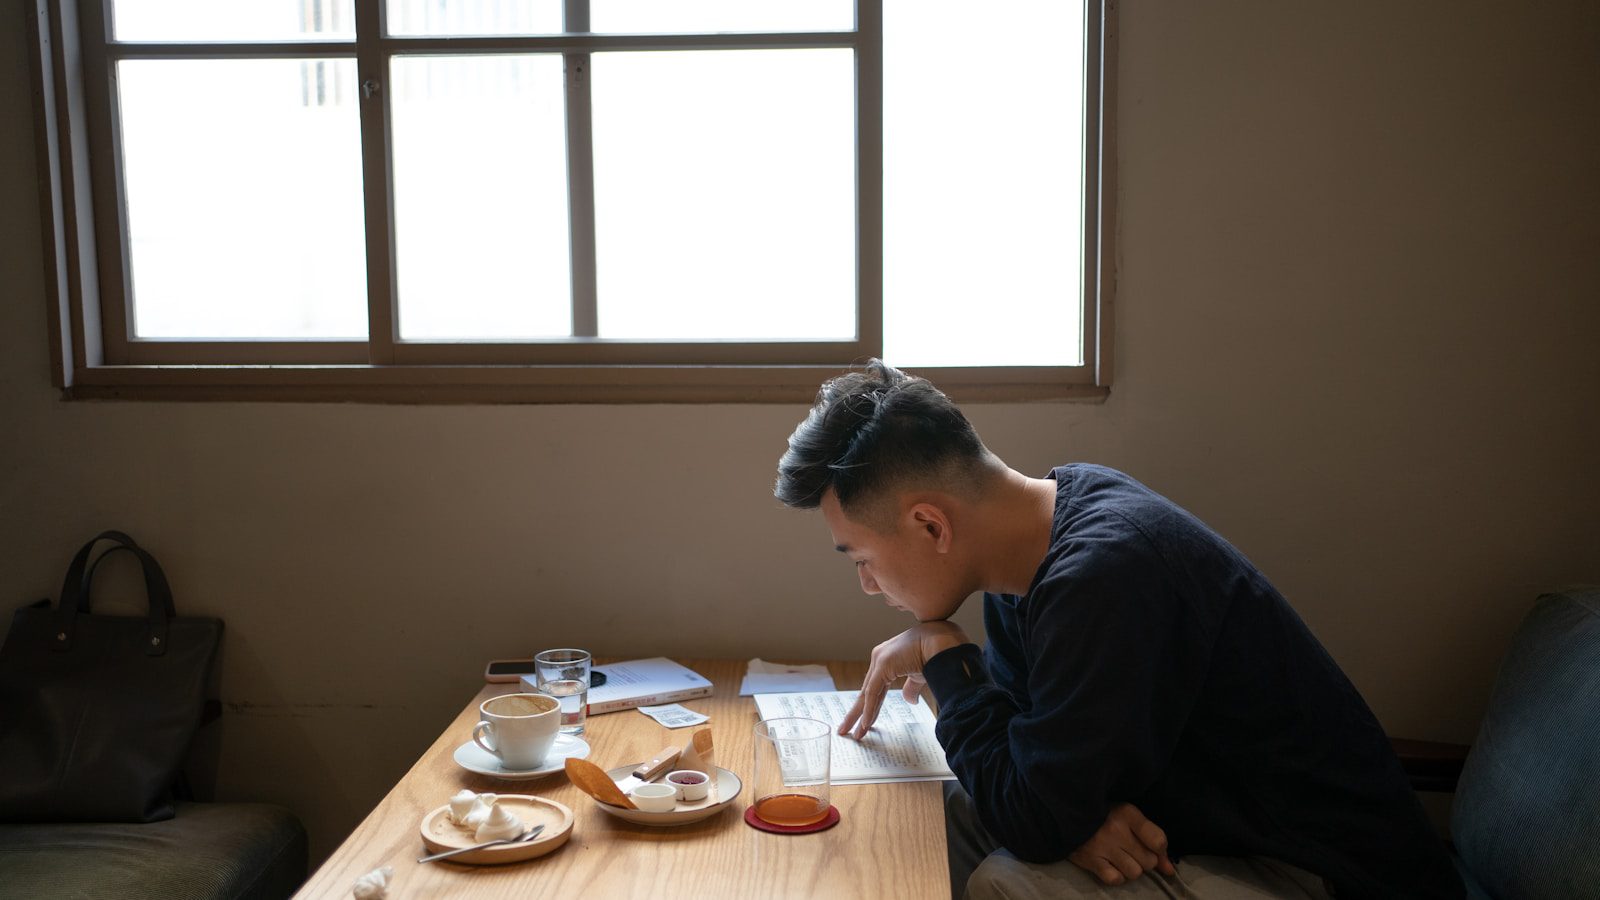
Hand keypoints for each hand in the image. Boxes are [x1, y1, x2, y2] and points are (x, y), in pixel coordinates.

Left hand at [838, 622, 968, 739]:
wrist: (944, 642)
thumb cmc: (935, 653)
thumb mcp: (919, 674)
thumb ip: (910, 687)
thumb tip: (909, 700)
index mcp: (888, 659)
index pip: (875, 688)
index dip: (869, 706)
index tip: (863, 722)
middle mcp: (880, 658)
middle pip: (866, 691)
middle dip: (857, 713)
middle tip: (846, 729)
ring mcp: (880, 660)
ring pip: (866, 693)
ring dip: (858, 715)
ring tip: (852, 733)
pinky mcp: (883, 665)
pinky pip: (874, 692)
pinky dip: (870, 709)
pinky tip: (865, 724)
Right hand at [1068, 803, 1175, 884]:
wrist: (1066, 816)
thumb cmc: (1102, 816)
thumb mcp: (1128, 817)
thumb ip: (1152, 839)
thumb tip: (1169, 870)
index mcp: (1127, 813)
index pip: (1158, 840)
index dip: (1160, 850)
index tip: (1153, 848)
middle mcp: (1116, 830)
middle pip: (1149, 861)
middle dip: (1144, 860)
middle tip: (1130, 851)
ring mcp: (1102, 846)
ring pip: (1134, 873)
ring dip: (1130, 869)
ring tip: (1119, 858)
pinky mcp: (1090, 860)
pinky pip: (1115, 879)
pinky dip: (1116, 876)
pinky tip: (1110, 865)